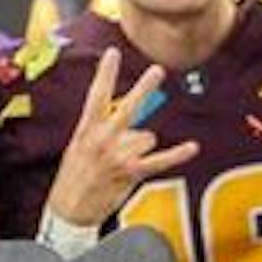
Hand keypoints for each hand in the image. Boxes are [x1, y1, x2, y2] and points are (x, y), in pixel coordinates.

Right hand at [45, 48, 203, 227]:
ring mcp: (117, 155)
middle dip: (144, 88)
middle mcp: (102, 138)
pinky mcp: (130, 172)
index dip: (105, 73)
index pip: (97, 95)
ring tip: (124, 162)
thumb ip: (102, 128)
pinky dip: (177, 154)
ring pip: (147, 137)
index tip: (113, 53)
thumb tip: (131, 120)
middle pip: (128, 107)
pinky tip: (192, 147)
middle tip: (158, 70)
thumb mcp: (80, 144)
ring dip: (142, 147)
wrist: (69, 208)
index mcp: (86, 128)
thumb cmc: (75, 175)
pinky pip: (160, 160)